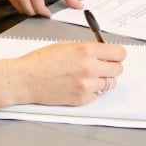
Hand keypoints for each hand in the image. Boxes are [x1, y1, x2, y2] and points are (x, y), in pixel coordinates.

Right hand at [0, 41, 126, 110]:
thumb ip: (88, 48)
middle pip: (118, 69)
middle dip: (111, 67)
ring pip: (110, 83)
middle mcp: (90, 68)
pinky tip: (79, 85)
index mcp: (86, 50)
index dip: (116, 54)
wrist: (25, 79)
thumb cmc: (41, 61)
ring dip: (103, 80)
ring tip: (88, 77)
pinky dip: (93, 91)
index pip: (119, 53)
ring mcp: (87, 85)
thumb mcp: (67, 45)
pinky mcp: (82, 99)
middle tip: (101, 66)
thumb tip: (104, 52)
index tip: (113, 56)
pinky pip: (98, 95)